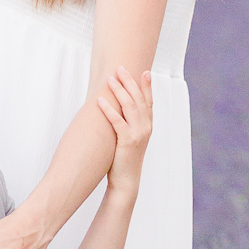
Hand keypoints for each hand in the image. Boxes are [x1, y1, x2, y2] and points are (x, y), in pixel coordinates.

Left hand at [98, 66, 152, 199]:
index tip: (145, 71)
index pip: (149, 101)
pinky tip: (99, 101)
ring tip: (110, 79)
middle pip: (138, 99)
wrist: (127, 180)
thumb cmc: (125, 158)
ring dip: (119, 91)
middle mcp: (146, 127)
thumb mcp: (131, 137)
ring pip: (130, 106)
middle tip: (120, 68)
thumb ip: (130, 123)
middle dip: (129, 82)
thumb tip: (120, 107)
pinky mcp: (128, 141)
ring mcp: (138, 134)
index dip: (148, 86)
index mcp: (148, 125)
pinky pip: (117, 121)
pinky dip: (108, 110)